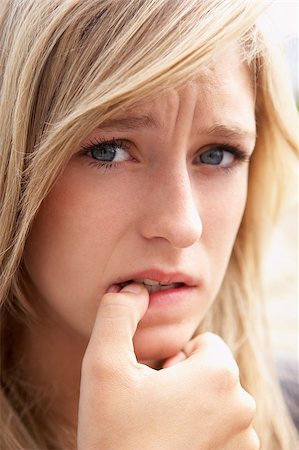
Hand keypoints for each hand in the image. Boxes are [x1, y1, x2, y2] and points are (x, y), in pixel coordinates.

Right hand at [77, 283, 258, 449]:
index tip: (152, 383)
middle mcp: (242, 406)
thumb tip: (132, 289)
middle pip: (211, 372)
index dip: (173, 359)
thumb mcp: (103, 364)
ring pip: (215, 402)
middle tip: (150, 406)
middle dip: (183, 381)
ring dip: (191, 408)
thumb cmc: (113, 434)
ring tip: (158, 429)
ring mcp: (243, 441)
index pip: (204, 344)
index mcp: (219, 375)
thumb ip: (117, 315)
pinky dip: (200, 433)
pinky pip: (220, 431)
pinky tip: (169, 446)